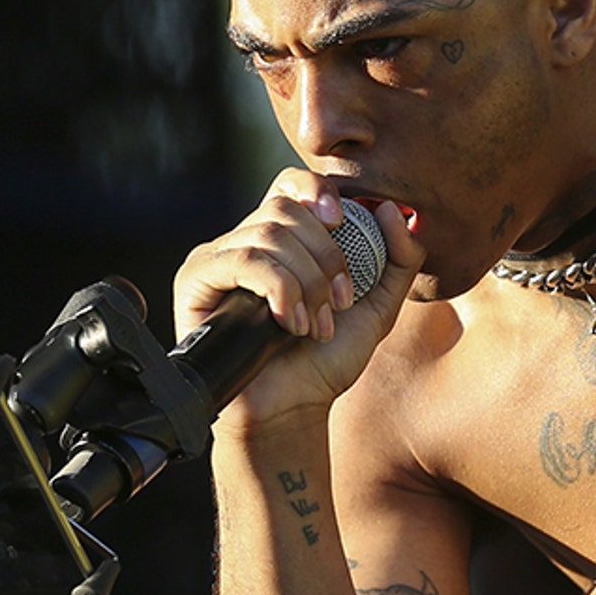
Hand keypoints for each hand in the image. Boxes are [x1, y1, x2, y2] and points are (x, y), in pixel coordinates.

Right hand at [174, 169, 423, 435]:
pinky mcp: (196, 280)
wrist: (290, 409)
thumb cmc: (326, 360)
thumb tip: (395, 209)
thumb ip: (399, 258)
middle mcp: (246, 241)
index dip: (317, 190)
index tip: (343, 222)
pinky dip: (278, 289)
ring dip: (305, 281)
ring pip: (267, 233)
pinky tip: (289, 323)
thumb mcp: (377, 307)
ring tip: (314, 324)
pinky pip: (241, 259)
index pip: (291, 185)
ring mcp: (218, 258)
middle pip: (285, 208)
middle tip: (338, 303)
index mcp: (283, 240)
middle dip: (324, 256)